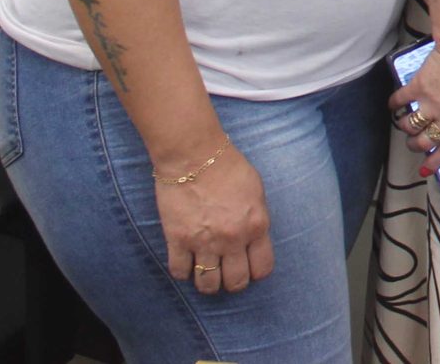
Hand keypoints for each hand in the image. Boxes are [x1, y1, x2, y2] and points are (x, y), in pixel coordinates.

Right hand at [158, 142, 273, 294]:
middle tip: (226, 274)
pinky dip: (183, 272)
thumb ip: (257, 219)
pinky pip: (180, 272)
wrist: (194, 155)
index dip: (256, 272)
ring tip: (206, 273)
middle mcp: (232, 239)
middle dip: (233, 283)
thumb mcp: (256, 191)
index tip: (249, 268)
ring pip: (208, 285)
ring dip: (208, 283)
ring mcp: (204, 242)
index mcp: (256, 225)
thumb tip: (254, 238)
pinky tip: (186, 262)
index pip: (262, 268)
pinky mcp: (177, 240)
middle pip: (236, 282)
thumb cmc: (228, 167)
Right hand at [389, 36, 439, 172]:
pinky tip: (393, 104)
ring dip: (405, 126)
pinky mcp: (417, 89)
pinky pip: (399, 101)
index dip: (436, 161)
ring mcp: (431, 105)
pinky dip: (394, 104)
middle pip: (425, 142)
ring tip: (403, 122)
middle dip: (415, 145)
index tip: (425, 169)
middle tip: (412, 142)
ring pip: (410, 127)